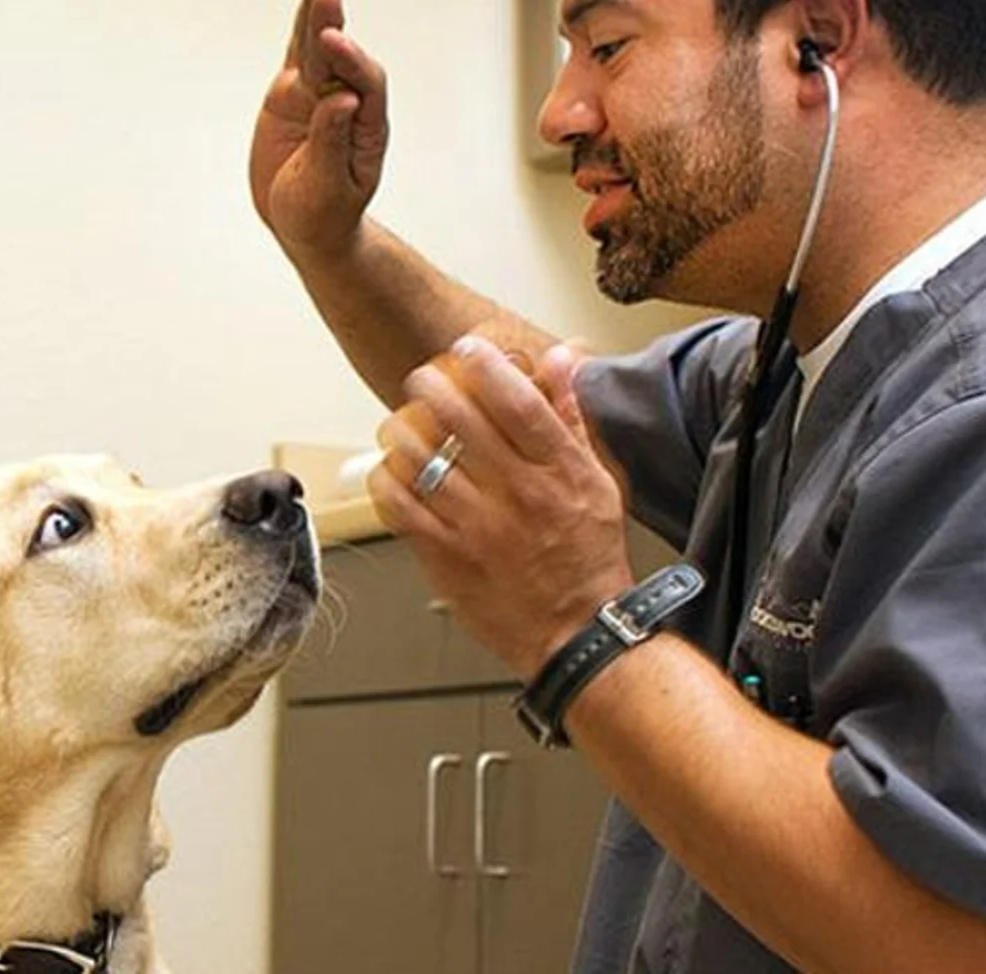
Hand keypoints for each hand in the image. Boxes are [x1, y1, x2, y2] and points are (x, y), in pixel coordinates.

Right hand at [249, 0, 389, 262]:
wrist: (305, 224)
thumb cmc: (321, 214)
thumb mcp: (326, 190)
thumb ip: (332, 144)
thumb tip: (342, 99)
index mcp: (366, 128)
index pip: (365, 85)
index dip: (350, 62)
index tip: (333, 43)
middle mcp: (348, 103)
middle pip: (343, 57)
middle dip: (334, 26)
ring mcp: (320, 93)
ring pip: (320, 47)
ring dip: (321, 12)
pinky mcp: (296, 90)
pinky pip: (300, 51)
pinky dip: (304, 22)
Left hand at [367, 337, 634, 679]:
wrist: (576, 636)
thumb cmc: (588, 560)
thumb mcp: (598, 481)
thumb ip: (572, 417)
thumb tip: (561, 358)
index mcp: (560, 473)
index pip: (519, 402)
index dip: (487, 366)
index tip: (468, 348)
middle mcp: (518, 495)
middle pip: (460, 420)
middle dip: (431, 386)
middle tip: (423, 379)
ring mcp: (477, 528)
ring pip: (420, 457)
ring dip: (402, 429)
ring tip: (401, 424)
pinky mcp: (445, 557)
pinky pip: (398, 505)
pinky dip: (387, 478)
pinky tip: (392, 470)